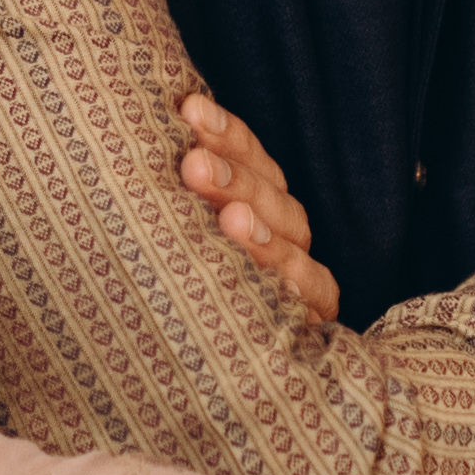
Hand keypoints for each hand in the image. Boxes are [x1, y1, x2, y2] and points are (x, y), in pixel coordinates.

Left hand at [178, 92, 339, 326]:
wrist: (201, 365)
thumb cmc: (166, 282)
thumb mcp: (167, 231)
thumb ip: (178, 187)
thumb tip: (159, 121)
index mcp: (249, 198)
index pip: (246, 157)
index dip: (224, 133)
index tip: (188, 110)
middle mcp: (277, 230)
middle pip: (266, 195)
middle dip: (232, 178)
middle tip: (193, 166)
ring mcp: (298, 273)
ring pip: (289, 241)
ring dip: (261, 231)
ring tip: (232, 221)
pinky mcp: (311, 316)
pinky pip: (315, 295)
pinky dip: (300, 285)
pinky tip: (281, 280)